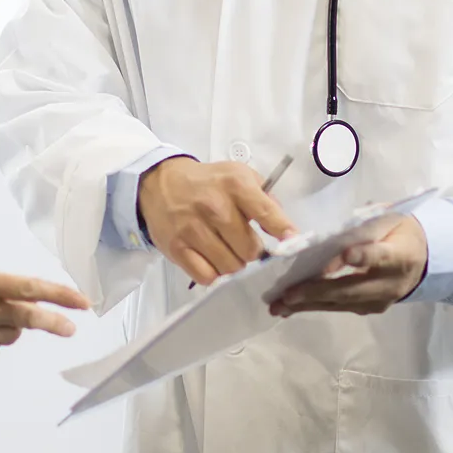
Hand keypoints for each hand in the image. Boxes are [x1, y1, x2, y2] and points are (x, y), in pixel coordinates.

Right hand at [138, 157, 296, 285]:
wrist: (160, 183)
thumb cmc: (207, 182)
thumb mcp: (238, 175)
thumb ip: (265, 199)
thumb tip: (286, 229)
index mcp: (234, 184)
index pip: (267, 213)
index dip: (284, 232)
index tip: (292, 243)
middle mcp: (214, 206)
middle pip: (250, 250)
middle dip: (252, 252)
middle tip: (244, 244)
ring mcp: (193, 228)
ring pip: (230, 267)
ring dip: (234, 264)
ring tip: (228, 251)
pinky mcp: (177, 247)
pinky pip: (206, 276)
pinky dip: (214, 274)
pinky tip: (212, 260)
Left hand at [267, 215, 428, 317]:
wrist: (424, 260)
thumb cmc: (398, 231)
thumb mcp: (388, 220)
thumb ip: (363, 226)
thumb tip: (331, 235)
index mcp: (399, 254)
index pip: (381, 256)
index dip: (364, 256)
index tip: (346, 256)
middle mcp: (390, 283)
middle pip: (352, 288)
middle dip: (317, 291)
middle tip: (288, 293)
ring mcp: (379, 300)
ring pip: (341, 303)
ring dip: (308, 304)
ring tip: (279, 305)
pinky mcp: (370, 308)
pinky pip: (339, 307)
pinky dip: (313, 306)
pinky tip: (289, 307)